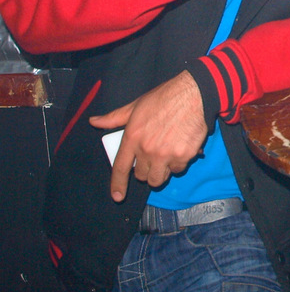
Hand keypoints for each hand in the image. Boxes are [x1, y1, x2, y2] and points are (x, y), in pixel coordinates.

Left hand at [90, 71, 210, 201]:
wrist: (193, 95)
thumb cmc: (164, 98)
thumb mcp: (135, 106)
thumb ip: (114, 118)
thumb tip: (94, 122)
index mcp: (132, 138)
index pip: (120, 167)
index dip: (118, 184)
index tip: (118, 196)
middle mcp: (147, 150)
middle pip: (142, 176)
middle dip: (146, 170)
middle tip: (153, 158)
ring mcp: (166, 155)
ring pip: (159, 178)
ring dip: (161, 171)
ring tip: (166, 156)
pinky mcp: (184, 156)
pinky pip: (178, 169)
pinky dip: (179, 163)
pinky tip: (181, 148)